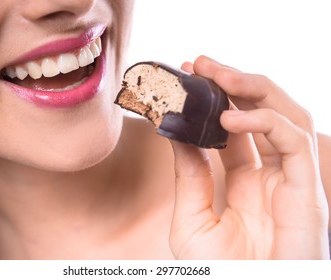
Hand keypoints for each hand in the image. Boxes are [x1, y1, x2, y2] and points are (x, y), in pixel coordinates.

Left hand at [169, 56, 328, 258]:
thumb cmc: (221, 273)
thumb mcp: (192, 220)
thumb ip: (189, 176)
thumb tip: (176, 134)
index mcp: (247, 182)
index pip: (234, 129)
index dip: (214, 102)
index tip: (190, 77)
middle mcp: (273, 176)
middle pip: (263, 114)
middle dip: (234, 83)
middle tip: (201, 62)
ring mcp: (292, 181)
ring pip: (286, 115)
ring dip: (252, 88)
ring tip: (216, 74)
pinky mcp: (307, 190)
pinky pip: (293, 140)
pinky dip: (264, 120)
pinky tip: (229, 116)